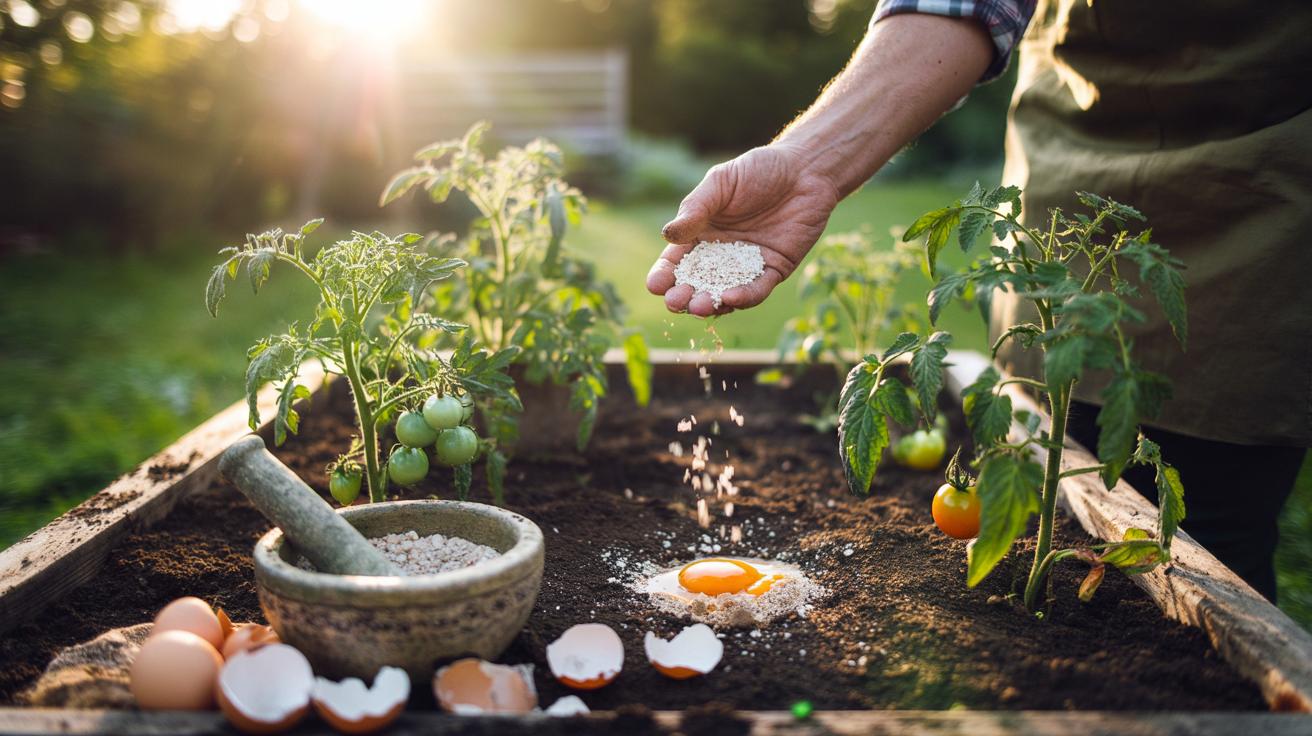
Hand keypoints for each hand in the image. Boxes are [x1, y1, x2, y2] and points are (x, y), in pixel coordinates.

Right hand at [647, 144, 839, 315]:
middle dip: (683, 296)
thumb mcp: (720, 183)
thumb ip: (696, 209)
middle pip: (696, 284)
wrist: (804, 170)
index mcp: (700, 234)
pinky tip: (730, 297)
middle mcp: (721, 255)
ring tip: (698, 306)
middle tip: (675, 302)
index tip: (655, 285)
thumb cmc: (758, 170)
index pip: (676, 261)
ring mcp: (746, 266)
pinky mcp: (774, 270)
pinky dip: (743, 296)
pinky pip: (757, 289)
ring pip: (724, 293)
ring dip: (710, 303)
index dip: (664, 275)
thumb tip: (667, 234)